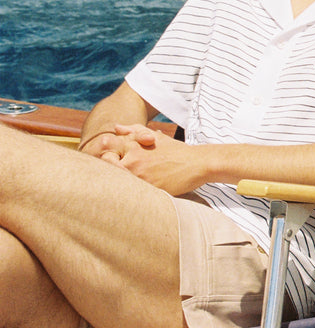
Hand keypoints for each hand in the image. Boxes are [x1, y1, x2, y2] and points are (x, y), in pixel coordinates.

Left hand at [87, 124, 204, 194]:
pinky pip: (133, 196)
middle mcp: (134, 162)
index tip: (108, 163)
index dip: (103, 159)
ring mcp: (141, 177)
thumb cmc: (175, 150)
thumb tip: (115, 127)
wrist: (197, 163)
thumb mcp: (155, 137)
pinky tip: (131, 199)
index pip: (105, 153)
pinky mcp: (150, 190)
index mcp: (133, 147)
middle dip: (106, 174)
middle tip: (107, 180)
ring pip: (117, 184)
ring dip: (116, 187)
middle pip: (107, 169)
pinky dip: (130, 197)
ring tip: (116, 191)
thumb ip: (133, 130)